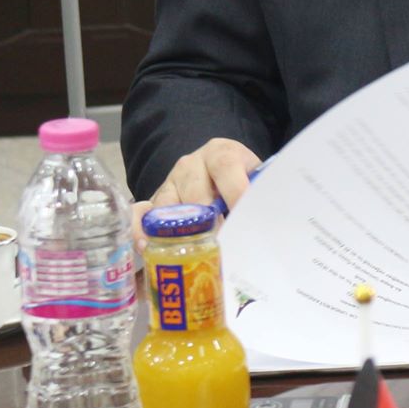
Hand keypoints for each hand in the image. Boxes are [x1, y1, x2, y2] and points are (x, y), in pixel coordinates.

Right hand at [135, 137, 262, 250]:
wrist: (215, 168)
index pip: (226, 167)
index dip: (235, 191)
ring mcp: (169, 182)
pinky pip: (142, 214)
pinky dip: (141, 231)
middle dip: (208, 222)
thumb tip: (267, 216)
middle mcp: (190, 165)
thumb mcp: (253, 176)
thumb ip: (259, 190)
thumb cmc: (240, 177)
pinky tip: (148, 248)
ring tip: (188, 254)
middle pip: (196, 194)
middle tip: (220, 244)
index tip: (243, 215)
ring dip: (178, 233)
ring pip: (169, 207)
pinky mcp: (153, 201)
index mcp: (221, 153)